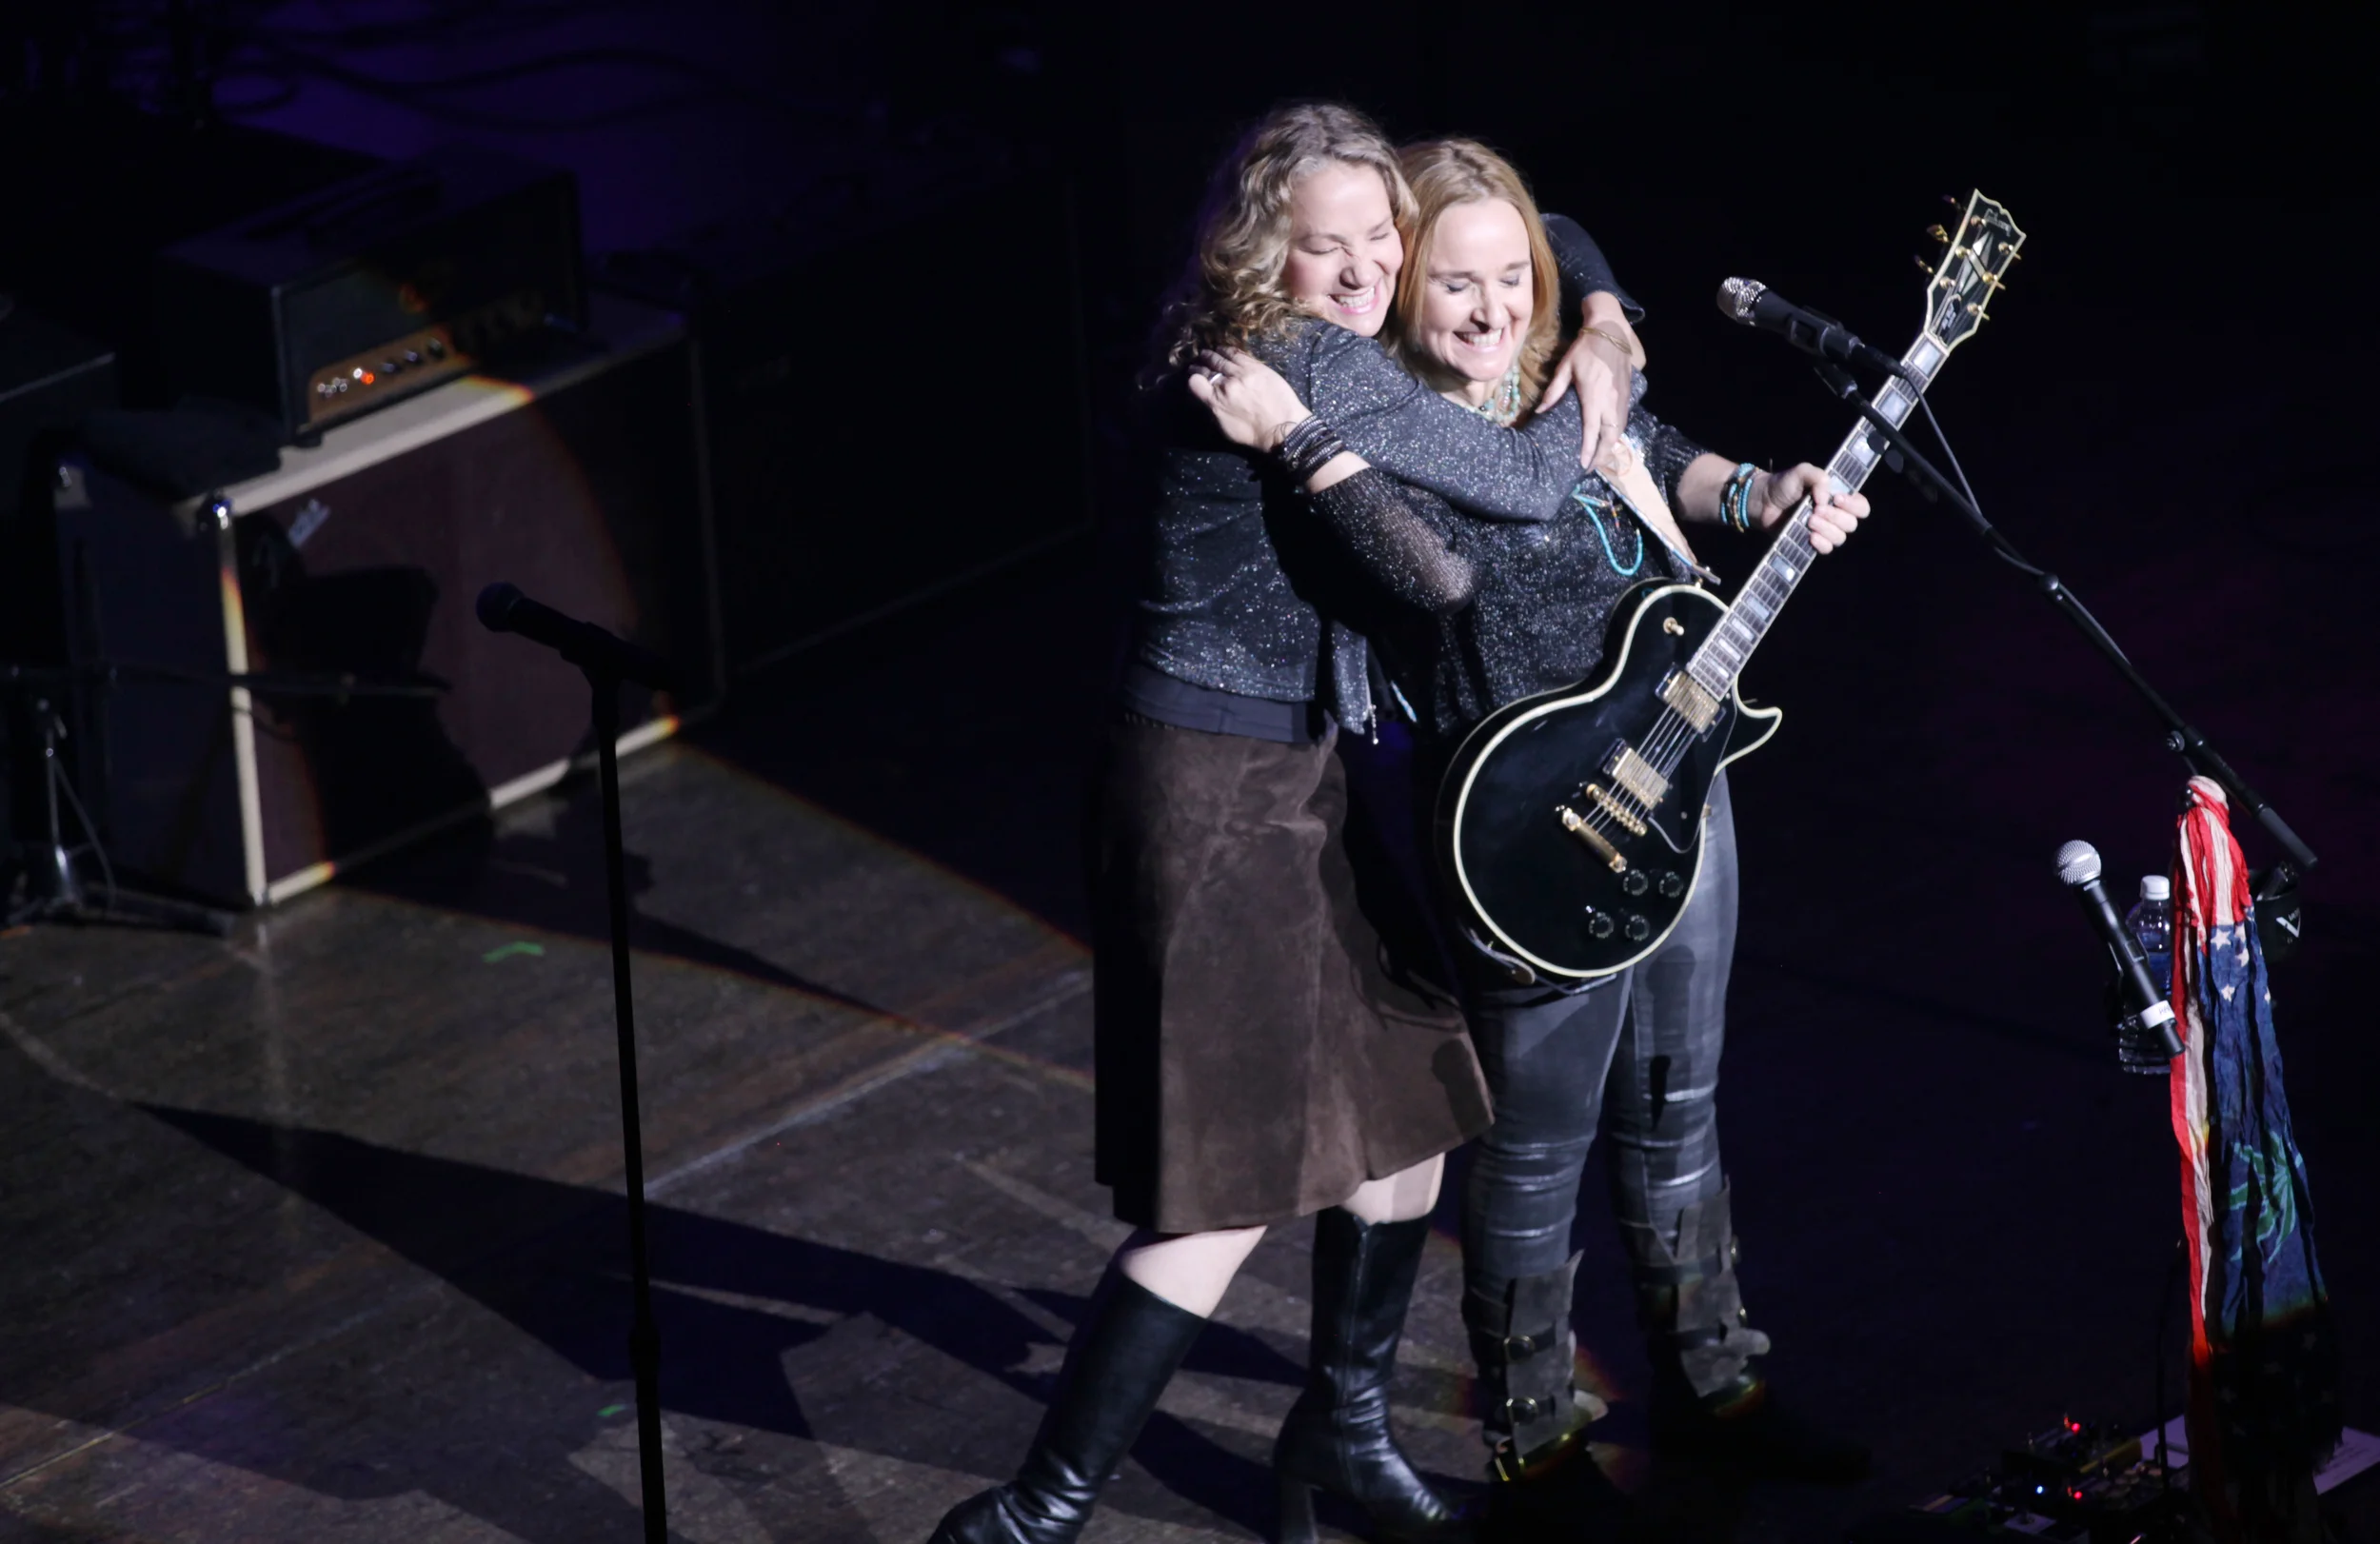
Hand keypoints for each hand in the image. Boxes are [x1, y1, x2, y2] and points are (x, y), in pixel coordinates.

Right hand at [1188, 349, 1308, 453]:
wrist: (1282, 427)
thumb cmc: (1253, 433)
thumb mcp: (1225, 428)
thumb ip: (1214, 409)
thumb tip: (1208, 397)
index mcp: (1217, 401)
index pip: (1195, 382)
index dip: (1193, 377)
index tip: (1194, 376)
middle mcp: (1227, 384)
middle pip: (1209, 367)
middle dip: (1202, 363)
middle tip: (1200, 360)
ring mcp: (1243, 373)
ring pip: (1223, 358)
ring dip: (1214, 354)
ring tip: (1211, 352)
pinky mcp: (1257, 367)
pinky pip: (1239, 354)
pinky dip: (1229, 351)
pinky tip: (1225, 350)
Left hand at [1541, 325, 1633, 471]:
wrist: (1611, 332)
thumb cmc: (1585, 350)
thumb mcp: (1565, 369)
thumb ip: (1553, 392)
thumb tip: (1539, 411)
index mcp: (1593, 397)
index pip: (1592, 430)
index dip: (1589, 450)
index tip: (1583, 465)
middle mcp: (1611, 402)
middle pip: (1610, 437)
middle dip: (1602, 455)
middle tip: (1590, 468)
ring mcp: (1622, 400)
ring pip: (1619, 431)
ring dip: (1610, 447)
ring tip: (1599, 458)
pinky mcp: (1628, 395)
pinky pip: (1623, 421)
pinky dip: (1616, 434)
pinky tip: (1608, 439)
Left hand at [1751, 463, 1868, 552]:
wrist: (1761, 501)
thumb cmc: (1783, 485)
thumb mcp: (1802, 472)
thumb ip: (1818, 477)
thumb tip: (1826, 498)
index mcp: (1838, 498)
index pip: (1861, 507)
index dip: (1854, 505)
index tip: (1837, 498)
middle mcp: (1835, 516)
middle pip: (1851, 524)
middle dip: (1836, 516)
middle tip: (1816, 509)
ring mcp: (1823, 531)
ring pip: (1840, 537)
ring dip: (1827, 529)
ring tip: (1809, 520)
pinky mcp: (1811, 543)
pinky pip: (1826, 549)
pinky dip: (1821, 543)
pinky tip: (1810, 536)